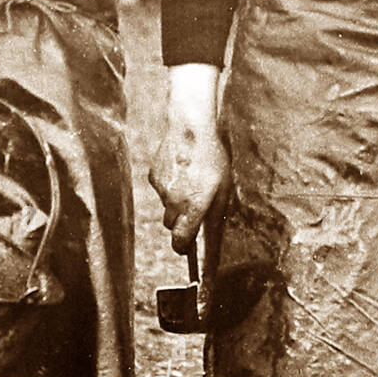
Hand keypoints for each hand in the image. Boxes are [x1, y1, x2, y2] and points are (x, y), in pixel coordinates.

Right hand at [150, 123, 228, 253]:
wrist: (191, 128)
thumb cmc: (213, 159)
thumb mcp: (224, 188)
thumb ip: (216, 214)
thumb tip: (211, 236)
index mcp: (193, 207)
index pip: (181, 242)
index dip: (183, 248)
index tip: (186, 248)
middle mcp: (174, 202)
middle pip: (173, 226)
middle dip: (182, 223)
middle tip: (194, 210)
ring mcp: (161, 189)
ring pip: (166, 206)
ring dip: (176, 202)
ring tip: (190, 183)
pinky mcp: (153, 176)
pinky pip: (161, 189)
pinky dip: (169, 185)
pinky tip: (181, 170)